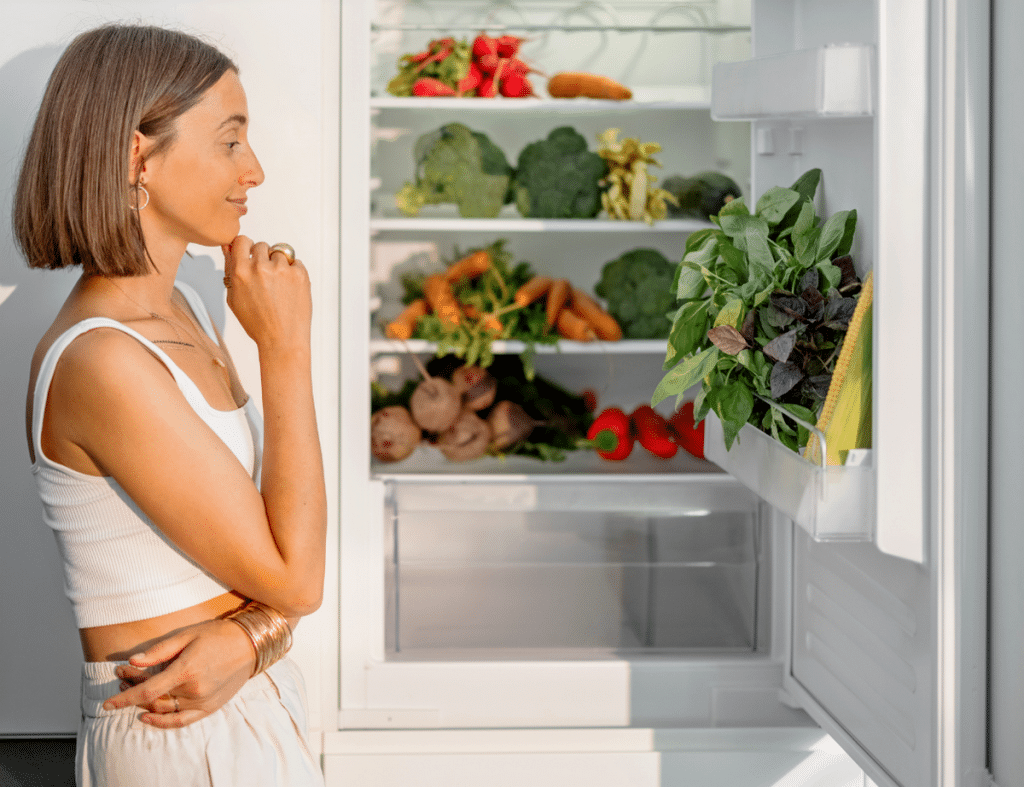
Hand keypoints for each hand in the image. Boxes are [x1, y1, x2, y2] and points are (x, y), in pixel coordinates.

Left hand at [101, 619, 255, 727]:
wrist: (250, 644)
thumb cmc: (218, 635)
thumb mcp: (188, 635)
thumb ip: (160, 651)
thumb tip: (133, 661)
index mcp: (187, 670)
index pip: (147, 690)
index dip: (124, 698)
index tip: (106, 704)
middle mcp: (194, 689)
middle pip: (153, 699)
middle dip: (132, 692)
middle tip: (121, 680)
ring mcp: (202, 701)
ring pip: (164, 710)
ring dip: (144, 704)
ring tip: (133, 692)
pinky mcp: (210, 707)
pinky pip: (181, 721)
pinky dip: (163, 723)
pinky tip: (148, 718)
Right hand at [222, 236, 311, 351]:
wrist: (283, 339)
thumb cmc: (258, 323)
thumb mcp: (234, 298)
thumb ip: (231, 270)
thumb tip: (229, 248)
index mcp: (241, 272)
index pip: (241, 240)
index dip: (246, 247)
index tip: (249, 254)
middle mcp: (261, 267)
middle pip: (262, 246)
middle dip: (263, 258)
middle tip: (266, 278)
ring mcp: (282, 269)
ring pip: (280, 253)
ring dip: (279, 265)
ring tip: (279, 287)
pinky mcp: (300, 274)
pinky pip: (296, 263)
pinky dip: (294, 273)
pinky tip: (289, 290)